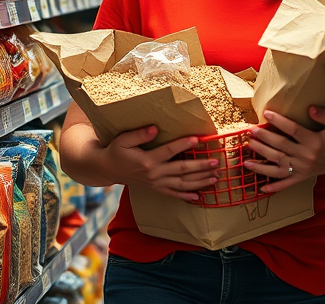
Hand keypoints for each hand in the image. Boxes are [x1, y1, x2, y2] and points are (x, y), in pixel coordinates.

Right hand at [101, 126, 219, 201]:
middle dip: (200, 166)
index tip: (198, 139)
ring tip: (215, 177)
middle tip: (216, 162)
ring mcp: (156, 183)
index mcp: (147, 160)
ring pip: (181, 184)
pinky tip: (199, 196)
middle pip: (181, 170)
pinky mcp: (156, 189)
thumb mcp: (123, 140)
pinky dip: (186, 196)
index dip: (183, 144)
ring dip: (199, 181)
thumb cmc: (116, 151)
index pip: (169, 151)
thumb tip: (155, 128)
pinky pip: (173, 194)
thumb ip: (139, 134)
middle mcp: (154, 174)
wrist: (107, 169)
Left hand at [243, 108, 324, 193]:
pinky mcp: (302, 177)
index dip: (279, 121)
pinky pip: (286, 183)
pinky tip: (261, 188)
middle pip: (281, 147)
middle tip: (251, 131)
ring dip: (262, 161)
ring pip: (279, 165)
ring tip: (247, 154)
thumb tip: (310, 108)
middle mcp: (307, 156)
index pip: (293, 130)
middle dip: (264, 139)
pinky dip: (274, 187)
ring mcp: (303, 169)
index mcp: (315, 141)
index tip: (266, 113)